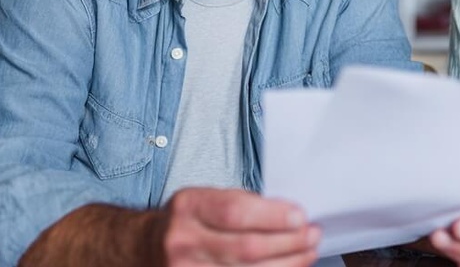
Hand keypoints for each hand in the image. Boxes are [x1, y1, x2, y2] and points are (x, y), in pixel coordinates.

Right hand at [159, 187, 319, 266]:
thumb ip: (241, 204)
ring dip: (287, 264)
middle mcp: (183, 242)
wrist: (146, 247)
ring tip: (308, 252)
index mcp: (188, 207)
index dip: (273, 216)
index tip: (300, 217)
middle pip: (246, 248)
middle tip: (313, 235)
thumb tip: (290, 217)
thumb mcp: (205, 198)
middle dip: (289, 243)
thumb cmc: (188, 220)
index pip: (235, 212)